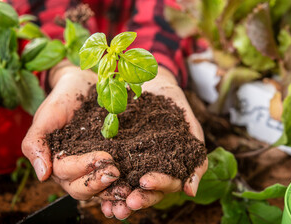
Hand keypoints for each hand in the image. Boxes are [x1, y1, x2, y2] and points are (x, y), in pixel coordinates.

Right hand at [22, 60, 119, 199]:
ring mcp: (93, 168)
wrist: (83, 85)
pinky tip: (135, 183)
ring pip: (99, 189)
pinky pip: (115, 178)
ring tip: (127, 187)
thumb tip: (42, 175)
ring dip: (112, 191)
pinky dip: (124, 184)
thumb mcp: (46, 116)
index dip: (83, 168)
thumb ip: (36, 143)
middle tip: (115, 172)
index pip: (66, 173)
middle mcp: (74, 170)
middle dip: (98, 183)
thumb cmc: (62, 99)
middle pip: (82, 189)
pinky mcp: (111, 161)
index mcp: (56, 161)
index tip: (104, 157)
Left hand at [99, 66, 207, 219]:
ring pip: (125, 185)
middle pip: (144, 190)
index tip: (146, 181)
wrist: (152, 82)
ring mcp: (130, 162)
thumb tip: (191, 192)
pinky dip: (102, 179)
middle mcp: (148, 168)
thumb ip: (195, 157)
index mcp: (168, 166)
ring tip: (109, 207)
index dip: (158, 185)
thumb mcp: (189, 127)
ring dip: (118, 198)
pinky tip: (95, 188)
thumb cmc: (174, 104)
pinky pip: (107, 167)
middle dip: (138, 197)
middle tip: (128, 201)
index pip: (165, 184)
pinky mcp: (114, 152)